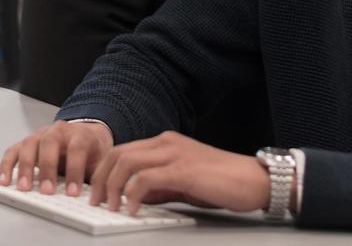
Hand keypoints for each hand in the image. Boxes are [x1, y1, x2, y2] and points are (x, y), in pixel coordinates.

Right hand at [0, 120, 112, 196]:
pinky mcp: (27, 142)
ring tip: (24, 188)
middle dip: (47, 169)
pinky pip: (13, 150)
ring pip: (29, 145)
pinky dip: (7, 165)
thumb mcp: (100, 161)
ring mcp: (40, 135)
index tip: (72, 193)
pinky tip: (5, 181)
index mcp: (80, 134)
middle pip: (49, 144)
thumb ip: (97, 176)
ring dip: (25, 167)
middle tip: (47, 191)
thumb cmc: (91, 150)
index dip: (75, 170)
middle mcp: (58, 131)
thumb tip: (98, 197)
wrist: (86, 133)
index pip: (77, 148)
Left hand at [89, 130, 268, 214]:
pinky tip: (133, 209)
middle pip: (119, 153)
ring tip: (111, 207)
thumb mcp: (184, 182)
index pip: (123, 150)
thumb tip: (136, 197)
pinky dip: (134, 194)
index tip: (97, 191)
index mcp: (165, 142)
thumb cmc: (223, 182)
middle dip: (101, 178)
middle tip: (96, 201)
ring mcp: (175, 153)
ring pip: (127, 162)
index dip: (105, 170)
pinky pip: (146, 179)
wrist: (255, 180)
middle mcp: (166, 143)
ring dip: (113, 186)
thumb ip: (160, 186)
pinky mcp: (183, 170)